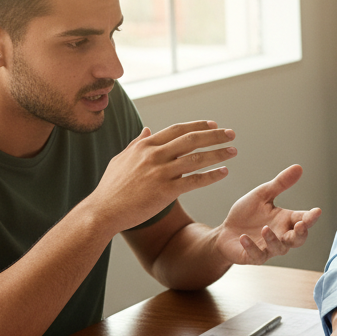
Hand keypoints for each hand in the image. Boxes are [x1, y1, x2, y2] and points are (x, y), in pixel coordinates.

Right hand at [91, 121, 236, 233]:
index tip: (213, 125)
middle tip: (231, 134)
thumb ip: (137, 143)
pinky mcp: (165, 191)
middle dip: (214, 135)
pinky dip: (211, 175)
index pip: (177, 130)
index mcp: (145, 146)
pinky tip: (224, 172)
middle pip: (191, 140)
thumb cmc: (112, 187)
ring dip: (218, 153)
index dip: (198, 126)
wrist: (103, 210)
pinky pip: (194, 181)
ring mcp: (160, 173)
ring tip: (233, 151)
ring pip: (196, 159)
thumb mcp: (121, 159)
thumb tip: (147, 129)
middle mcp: (154, 155)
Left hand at [214, 165, 320, 264]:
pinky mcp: (253, 257)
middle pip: (298, 239)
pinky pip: (256, 255)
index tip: (317, 211)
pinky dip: (251, 247)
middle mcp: (281, 235)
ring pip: (279, 248)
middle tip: (301, 225)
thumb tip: (298, 167)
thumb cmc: (246, 214)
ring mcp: (268, 248)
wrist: (225, 232)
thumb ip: (280, 184)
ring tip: (265, 228)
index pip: (303, 219)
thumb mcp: (262, 195)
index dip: (311, 217)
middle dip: (301, 233)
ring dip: (274, 239)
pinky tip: (244, 238)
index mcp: (285, 220)